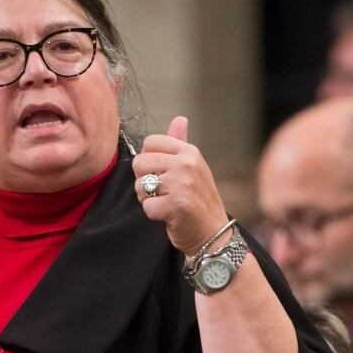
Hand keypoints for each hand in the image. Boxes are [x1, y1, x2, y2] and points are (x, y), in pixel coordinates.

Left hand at [133, 116, 227, 254]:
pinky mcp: (175, 205)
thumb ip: (180, 143)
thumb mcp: (194, 167)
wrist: (213, 234)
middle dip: (144, 181)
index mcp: (190, 152)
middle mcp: (187, 164)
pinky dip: (153, 214)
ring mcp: (182, 184)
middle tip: (162, 192)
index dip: (148, 160)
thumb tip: (179, 118)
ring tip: (166, 203)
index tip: (161, 173)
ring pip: (140, 185)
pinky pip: (146, 207)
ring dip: (147, 199)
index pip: (150, 142)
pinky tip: (168, 215)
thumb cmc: (199, 200)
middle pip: (139, 163)